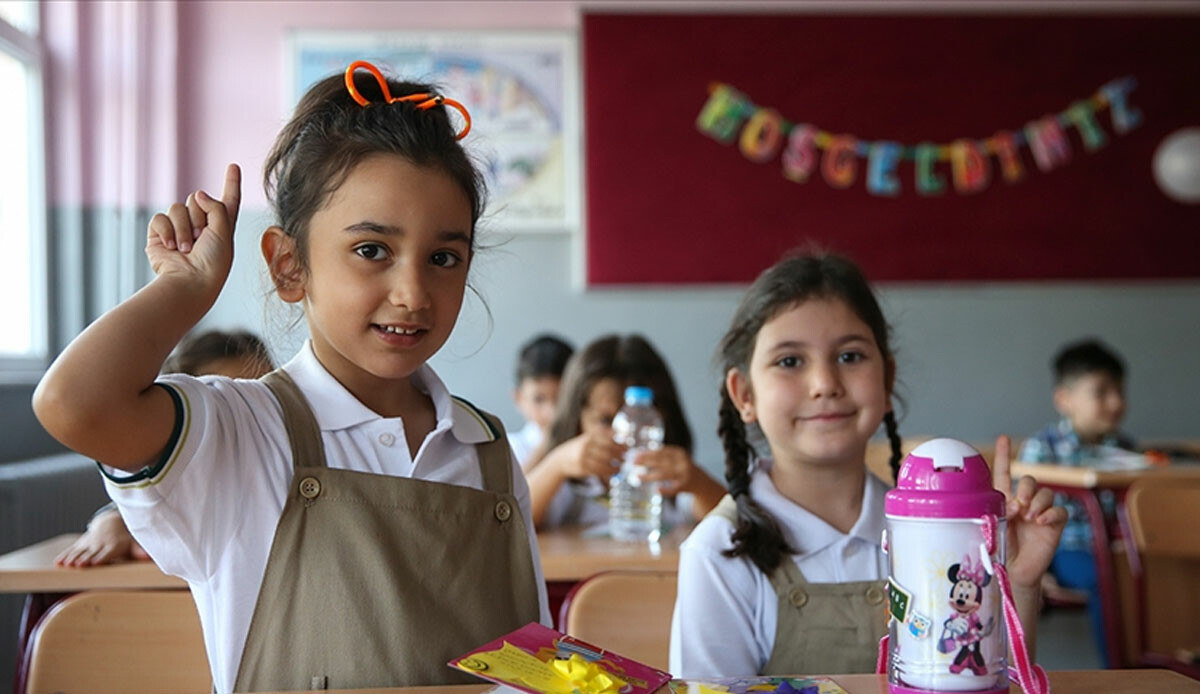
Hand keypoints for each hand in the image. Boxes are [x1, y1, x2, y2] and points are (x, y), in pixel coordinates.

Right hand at [54, 509, 141, 566]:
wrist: (112, 522)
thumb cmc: (126, 538)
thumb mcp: (134, 543)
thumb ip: (139, 551)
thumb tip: (148, 557)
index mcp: (113, 546)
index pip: (106, 554)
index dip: (100, 558)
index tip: (94, 563)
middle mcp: (99, 544)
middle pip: (90, 554)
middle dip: (84, 559)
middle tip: (77, 565)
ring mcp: (88, 543)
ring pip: (79, 552)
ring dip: (72, 558)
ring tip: (66, 565)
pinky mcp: (80, 543)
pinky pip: (71, 549)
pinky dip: (64, 555)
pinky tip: (58, 563)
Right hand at [145, 164, 240, 293]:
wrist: (189, 282)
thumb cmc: (213, 262)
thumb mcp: (224, 231)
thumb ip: (216, 207)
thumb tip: (198, 194)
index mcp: (222, 226)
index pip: (228, 199)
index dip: (231, 182)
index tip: (233, 166)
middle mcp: (201, 225)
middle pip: (196, 199)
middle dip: (198, 217)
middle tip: (201, 240)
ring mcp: (179, 229)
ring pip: (177, 207)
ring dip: (183, 228)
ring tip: (186, 248)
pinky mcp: (159, 235)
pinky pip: (160, 218)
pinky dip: (166, 231)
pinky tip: (171, 247)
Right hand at [553, 430, 625, 480]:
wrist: (561, 459)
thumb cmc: (580, 448)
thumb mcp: (588, 438)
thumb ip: (603, 436)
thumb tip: (622, 435)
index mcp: (589, 436)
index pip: (609, 439)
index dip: (620, 444)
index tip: (628, 448)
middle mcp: (586, 445)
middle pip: (608, 451)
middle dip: (620, 455)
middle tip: (626, 458)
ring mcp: (584, 457)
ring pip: (605, 462)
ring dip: (616, 465)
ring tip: (621, 466)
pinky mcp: (583, 468)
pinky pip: (599, 471)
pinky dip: (609, 472)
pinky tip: (614, 472)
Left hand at [636, 445, 694, 493]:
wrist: (700, 481)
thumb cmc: (681, 468)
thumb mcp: (675, 458)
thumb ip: (662, 456)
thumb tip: (639, 455)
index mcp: (679, 453)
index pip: (661, 451)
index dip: (647, 453)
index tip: (635, 454)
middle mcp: (682, 462)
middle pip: (661, 461)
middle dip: (646, 461)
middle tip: (633, 462)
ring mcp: (684, 474)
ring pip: (665, 475)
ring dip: (650, 476)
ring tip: (638, 477)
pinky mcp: (685, 486)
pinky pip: (674, 489)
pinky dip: (665, 490)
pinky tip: (656, 489)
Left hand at [991, 435, 1067, 588]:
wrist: (1012, 571)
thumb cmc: (998, 549)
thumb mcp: (992, 526)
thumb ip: (999, 511)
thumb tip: (1014, 503)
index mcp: (1005, 499)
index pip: (1005, 473)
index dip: (1005, 455)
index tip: (1003, 438)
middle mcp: (1024, 502)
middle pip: (1031, 480)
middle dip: (1026, 488)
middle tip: (1018, 506)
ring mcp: (1041, 513)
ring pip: (1047, 493)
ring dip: (1038, 501)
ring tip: (1029, 517)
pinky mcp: (1055, 524)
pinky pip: (1060, 510)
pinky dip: (1050, 513)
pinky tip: (1040, 522)